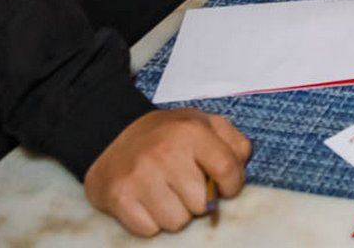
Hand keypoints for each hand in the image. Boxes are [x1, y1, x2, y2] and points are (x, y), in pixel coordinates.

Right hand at [85, 108, 250, 235]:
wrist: (112, 134)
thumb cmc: (167, 135)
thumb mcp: (204, 124)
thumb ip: (233, 142)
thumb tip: (241, 167)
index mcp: (191, 131)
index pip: (227, 170)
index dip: (232, 186)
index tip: (224, 187)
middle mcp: (165, 153)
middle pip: (202, 204)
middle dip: (199, 200)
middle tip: (186, 186)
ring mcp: (140, 176)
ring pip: (177, 222)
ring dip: (175, 213)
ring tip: (166, 193)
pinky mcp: (119, 197)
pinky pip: (150, 230)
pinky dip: (151, 222)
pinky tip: (147, 201)